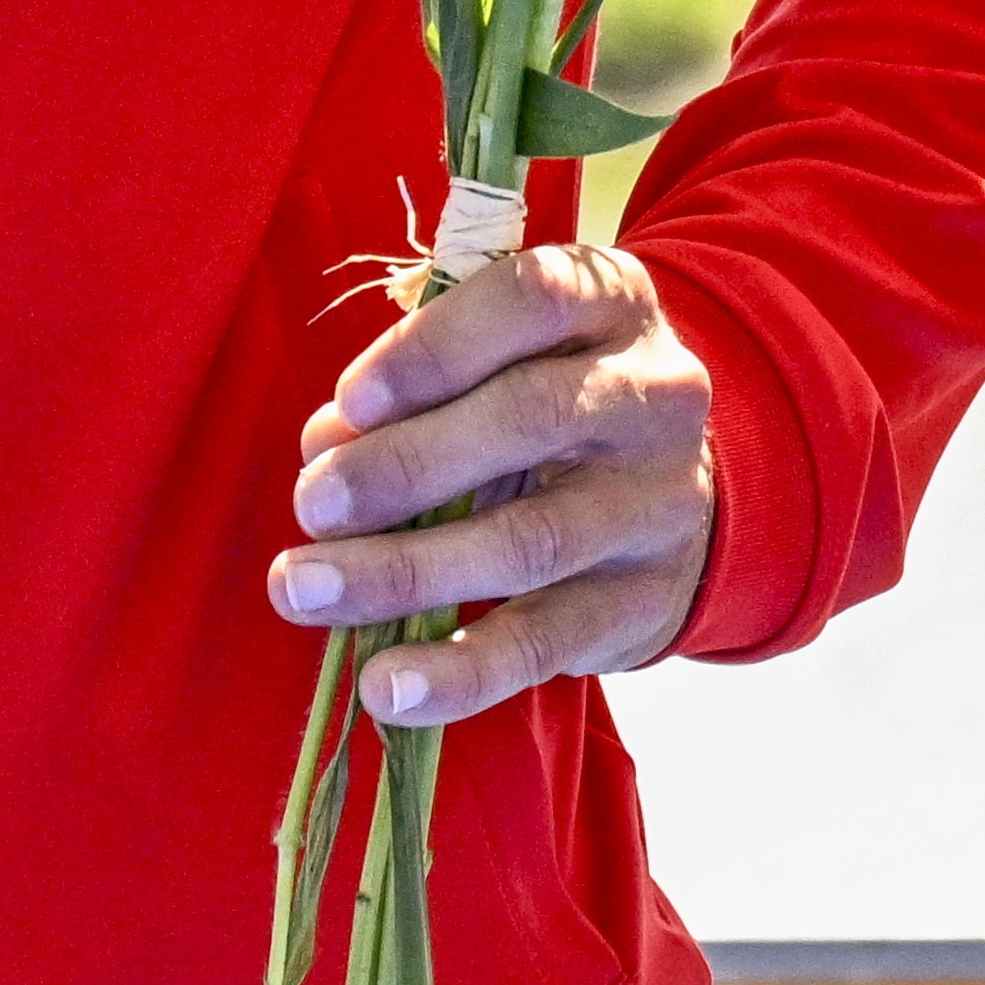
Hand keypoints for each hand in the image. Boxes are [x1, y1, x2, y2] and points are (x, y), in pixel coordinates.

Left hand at [274, 239, 720, 723]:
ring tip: (307, 589)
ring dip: (402, 570)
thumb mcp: (500, 368)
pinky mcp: (641, 602)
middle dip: (404, 464)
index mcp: (613, 304)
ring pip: (529, 540)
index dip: (432, 349)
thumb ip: (415, 395)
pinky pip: (542, 643)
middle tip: (311, 504)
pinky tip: (383, 685)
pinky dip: (455, 673)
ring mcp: (656, 503)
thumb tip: (325, 446)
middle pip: (528, 418)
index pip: (532, 298)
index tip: (351, 402)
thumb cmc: (551, 410)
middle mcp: (653, 393)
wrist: (677, 499)